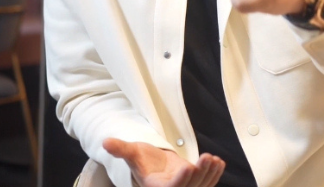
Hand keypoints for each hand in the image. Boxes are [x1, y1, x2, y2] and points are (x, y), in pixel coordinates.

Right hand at [103, 138, 223, 186]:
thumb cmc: (143, 158)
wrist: (155, 165)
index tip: (188, 167)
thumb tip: (105, 142)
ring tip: (213, 159)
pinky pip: (207, 184)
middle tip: (206, 158)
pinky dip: (214, 175)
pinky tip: (218, 163)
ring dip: (209, 174)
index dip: (180, 180)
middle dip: (199, 175)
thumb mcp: (132, 153)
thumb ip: (121, 149)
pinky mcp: (195, 185)